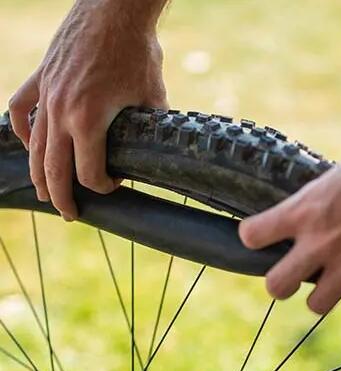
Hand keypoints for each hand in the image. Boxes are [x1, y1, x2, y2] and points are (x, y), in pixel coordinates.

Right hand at [8, 0, 167, 220]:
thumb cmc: (137, 50)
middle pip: (54, 171)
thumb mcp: (152, 97)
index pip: (89, 173)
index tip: (115, 184)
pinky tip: (30, 144)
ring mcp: (47, 94)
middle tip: (70, 214)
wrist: (116, 7)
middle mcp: (61, 112)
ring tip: (44, 193)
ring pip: (34, 147)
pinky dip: (22, 131)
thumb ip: (149, 130)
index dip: (104, 186)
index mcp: (90, 120)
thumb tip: (153, 150)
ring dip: (38, 175)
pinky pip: (20, 110)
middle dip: (62, 199)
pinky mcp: (41, 78)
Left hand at [239, 125, 340, 324]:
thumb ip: (322, 192)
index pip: (253, 235)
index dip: (254, 236)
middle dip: (281, 282)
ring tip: (330, 283)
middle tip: (293, 272)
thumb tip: (321, 196)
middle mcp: (321, 241)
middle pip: (277, 286)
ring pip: (316, 305)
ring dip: (321, 296)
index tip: (261, 235)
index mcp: (305, 209)